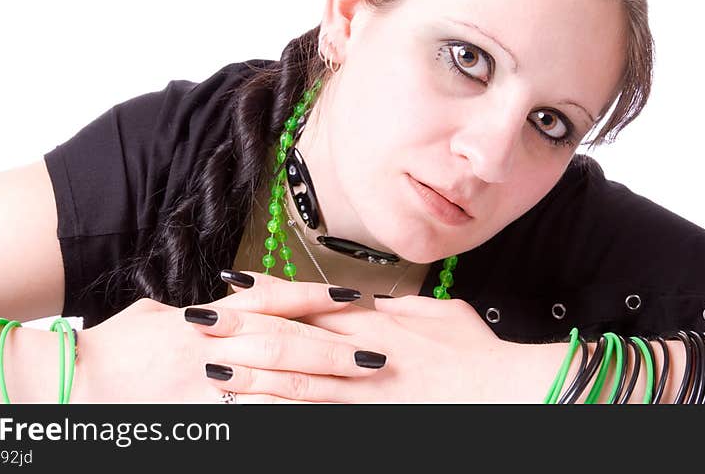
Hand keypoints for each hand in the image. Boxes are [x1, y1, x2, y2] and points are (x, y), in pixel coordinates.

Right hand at [72, 271, 386, 401]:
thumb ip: (202, 311)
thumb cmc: (115, 345)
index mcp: (207, 315)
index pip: (273, 299)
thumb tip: (231, 301)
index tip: (355, 295)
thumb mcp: (160, 315)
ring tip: (359, 391)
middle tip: (377, 355)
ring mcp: (206, 385)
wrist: (73, 382)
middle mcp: (213, 346)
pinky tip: (312, 421)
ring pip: (276, 384)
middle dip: (335, 349)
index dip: (317, 295)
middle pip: (287, 343)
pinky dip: (283, 419)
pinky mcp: (199, 417)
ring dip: (321, 387)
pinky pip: (250, 420)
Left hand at [212, 275, 508, 401]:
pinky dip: (281, 416)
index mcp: (376, 321)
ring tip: (212, 367)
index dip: (270, 290)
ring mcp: (363, 392)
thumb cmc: (476, 352)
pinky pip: (316, 420)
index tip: (235, 282)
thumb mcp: (441, 313)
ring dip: (251, 373)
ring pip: (294, 381)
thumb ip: (402, 308)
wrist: (504, 393)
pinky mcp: (368, 421)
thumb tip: (375, 304)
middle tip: (200, 320)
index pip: (311, 300)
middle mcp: (362, 353)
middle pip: (292, 336)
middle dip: (243, 328)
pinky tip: (252, 414)